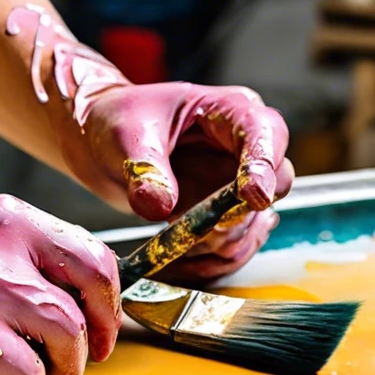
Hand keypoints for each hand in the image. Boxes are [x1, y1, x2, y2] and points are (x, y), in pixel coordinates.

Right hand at [0, 195, 120, 374]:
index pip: (93, 259)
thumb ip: (16, 260)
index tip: (99, 331)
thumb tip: (71, 308)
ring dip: (53, 373)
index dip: (106, 306)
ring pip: (65, 343)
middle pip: (86, 307)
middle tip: (67, 366)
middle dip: (88, 346)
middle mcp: (2, 249)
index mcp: (7, 219)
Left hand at [3, 6, 291, 283]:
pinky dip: (209, 263)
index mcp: (230, 111)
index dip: (264, 167)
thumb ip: (145, 168)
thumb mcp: (126, 135)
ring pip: (254, 225)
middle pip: (274, 185)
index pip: (265, 135)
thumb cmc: (118, 120)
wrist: (101, 142)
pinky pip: (232, 249)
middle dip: (240, 215)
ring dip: (220, 245)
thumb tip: (159, 205)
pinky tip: (178, 262)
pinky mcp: (223, 217)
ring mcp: (237, 186)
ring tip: (175, 243)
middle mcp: (244, 148)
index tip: (252, 197)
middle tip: (206, 229)